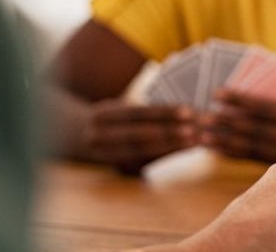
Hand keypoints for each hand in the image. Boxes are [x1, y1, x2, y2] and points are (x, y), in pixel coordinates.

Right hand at [76, 100, 196, 173]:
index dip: (162, 113)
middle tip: (196, 130)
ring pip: (142, 153)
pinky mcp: (117, 169)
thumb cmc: (112, 118)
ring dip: (171, 147)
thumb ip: (142, 109)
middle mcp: (98, 138)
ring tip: (195, 141)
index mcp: (101, 115)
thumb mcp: (119, 106)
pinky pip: (145, 163)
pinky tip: (186, 149)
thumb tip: (183, 107)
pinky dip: (167, 155)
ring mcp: (107, 157)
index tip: (188, 111)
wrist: (79, 138)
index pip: (135, 113)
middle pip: (138, 136)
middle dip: (169, 133)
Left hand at [202, 90, 275, 162]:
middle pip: (259, 131)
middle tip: (199, 116)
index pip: (270, 109)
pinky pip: (262, 161)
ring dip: (227, 139)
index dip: (243, 101)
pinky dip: (239, 153)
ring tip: (201, 133)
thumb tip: (258, 101)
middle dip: (228, 122)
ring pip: (257, 149)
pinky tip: (221, 148)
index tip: (218, 93)